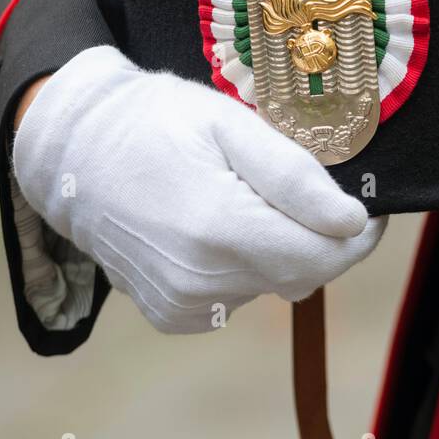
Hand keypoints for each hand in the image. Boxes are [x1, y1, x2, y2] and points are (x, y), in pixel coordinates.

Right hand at [12, 45, 384, 332]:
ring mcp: (184, 304)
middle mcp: (202, 280)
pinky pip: (240, 295)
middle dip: (319, 237)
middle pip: (306, 273)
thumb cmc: (156, 123)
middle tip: (297, 189)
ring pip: (275, 285)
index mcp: (221, 229)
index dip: (359, 234)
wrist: (73, 153)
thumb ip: (295, 176)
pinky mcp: (173, 315)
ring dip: (279, 248)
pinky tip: (216, 225)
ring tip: (241, 197)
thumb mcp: (231, 124)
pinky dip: (245, 265)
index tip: (364, 206)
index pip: (329, 257)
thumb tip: (352, 222)